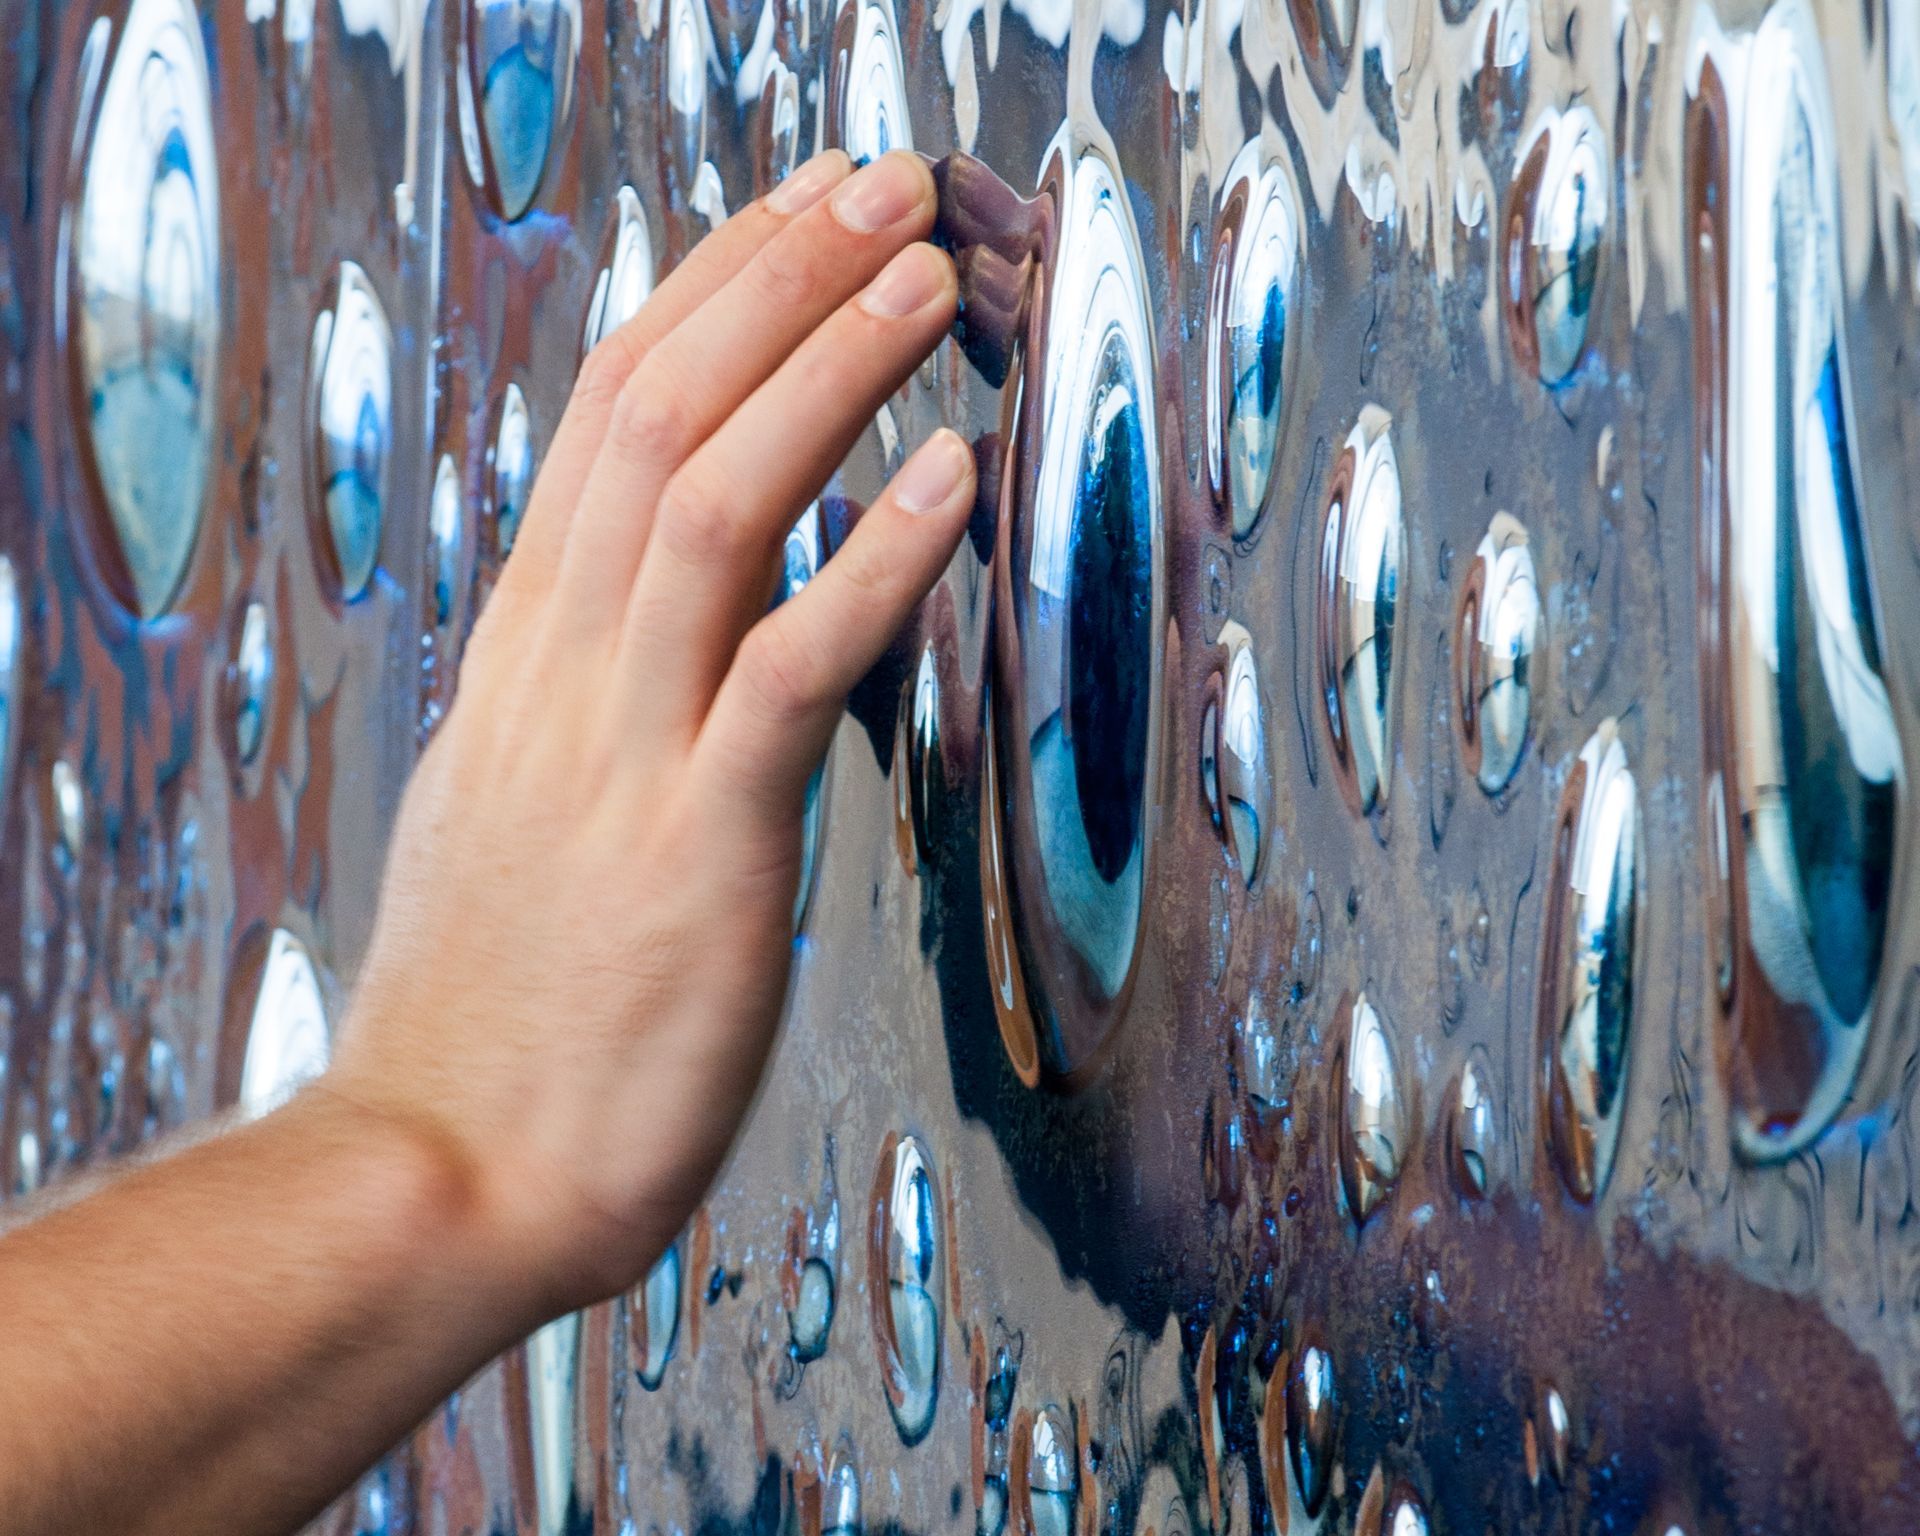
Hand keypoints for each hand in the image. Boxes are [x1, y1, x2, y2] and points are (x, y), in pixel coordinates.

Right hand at [323, 149, 973, 1320]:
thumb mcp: (517, 809)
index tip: (793, 219)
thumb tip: (642, 628)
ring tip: (929, 270)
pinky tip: (951, 477)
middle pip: (657, 416)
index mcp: (527, 656)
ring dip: (829, 369)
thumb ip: (581, 701)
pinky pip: (787, 671)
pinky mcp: (694, 849)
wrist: (440, 1175)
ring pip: (715, 505)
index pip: (605, 422)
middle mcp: (563, 673)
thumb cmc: (498, 1009)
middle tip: (886, 181)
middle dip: (777, 278)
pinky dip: (874, 563)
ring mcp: (621, 753)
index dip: (709, 297)